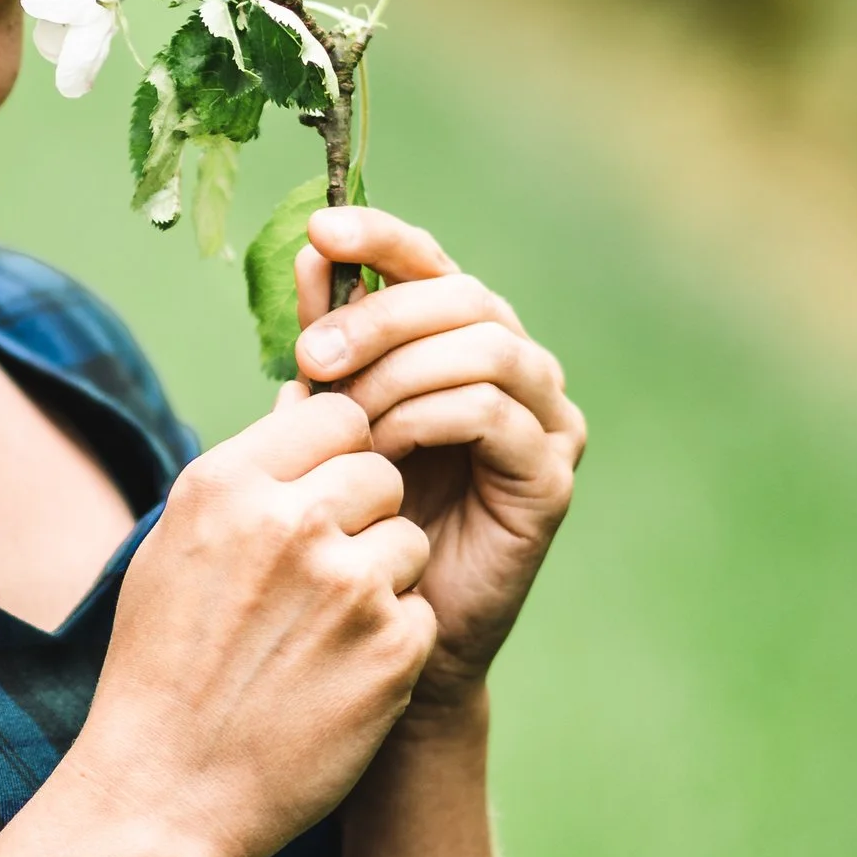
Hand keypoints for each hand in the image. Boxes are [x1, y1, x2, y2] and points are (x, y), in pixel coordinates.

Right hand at [77, 383, 435, 856]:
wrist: (165, 792)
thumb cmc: (162, 666)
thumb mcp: (176, 547)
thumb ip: (246, 476)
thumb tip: (306, 402)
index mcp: (227, 484)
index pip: (336, 414)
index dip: (337, 455)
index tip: (319, 497)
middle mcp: (290, 522)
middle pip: (381, 471)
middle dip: (365, 514)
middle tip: (319, 577)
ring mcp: (348, 586)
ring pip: (410, 541)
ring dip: (382, 579)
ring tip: (319, 634)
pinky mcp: (392, 650)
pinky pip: (421, 612)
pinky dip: (391, 643)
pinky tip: (334, 677)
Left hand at [291, 207, 584, 712]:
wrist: (379, 625)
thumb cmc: (352, 517)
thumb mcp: (324, 417)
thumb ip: (324, 343)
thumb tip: (307, 252)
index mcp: (462, 340)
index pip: (432, 262)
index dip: (382, 236)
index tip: (320, 231)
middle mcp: (518, 368)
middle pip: (462, 296)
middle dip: (379, 317)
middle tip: (313, 356)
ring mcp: (545, 421)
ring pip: (485, 347)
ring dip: (400, 372)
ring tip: (347, 418)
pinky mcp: (550, 477)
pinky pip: (493, 413)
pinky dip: (429, 416)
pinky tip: (383, 450)